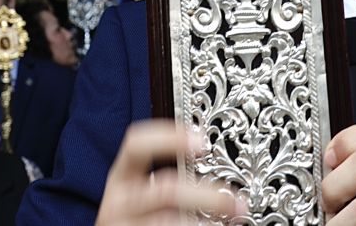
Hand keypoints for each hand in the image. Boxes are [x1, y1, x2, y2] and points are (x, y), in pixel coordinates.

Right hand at [97, 120, 244, 225]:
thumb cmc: (134, 214)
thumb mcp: (140, 190)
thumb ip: (167, 178)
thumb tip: (214, 170)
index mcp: (121, 176)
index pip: (136, 144)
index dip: (168, 138)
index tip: (201, 141)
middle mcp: (120, 201)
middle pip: (166, 191)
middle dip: (206, 195)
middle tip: (235, 200)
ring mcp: (124, 224)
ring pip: (167, 221)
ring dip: (204, 221)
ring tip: (230, 219)